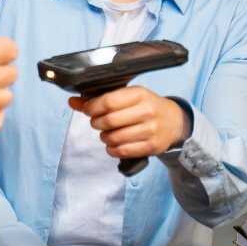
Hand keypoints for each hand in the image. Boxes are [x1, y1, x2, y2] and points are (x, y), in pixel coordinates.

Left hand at [70, 86, 188, 159]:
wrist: (174, 121)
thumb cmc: (146, 106)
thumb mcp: (127, 96)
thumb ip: (100, 99)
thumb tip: (73, 101)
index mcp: (139, 94)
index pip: (108, 101)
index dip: (92, 107)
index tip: (88, 110)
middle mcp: (147, 111)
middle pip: (109, 121)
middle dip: (97, 123)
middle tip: (97, 123)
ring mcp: (151, 130)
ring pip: (115, 138)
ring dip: (105, 138)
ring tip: (107, 133)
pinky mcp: (152, 146)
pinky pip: (123, 151)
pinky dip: (113, 149)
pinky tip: (114, 144)